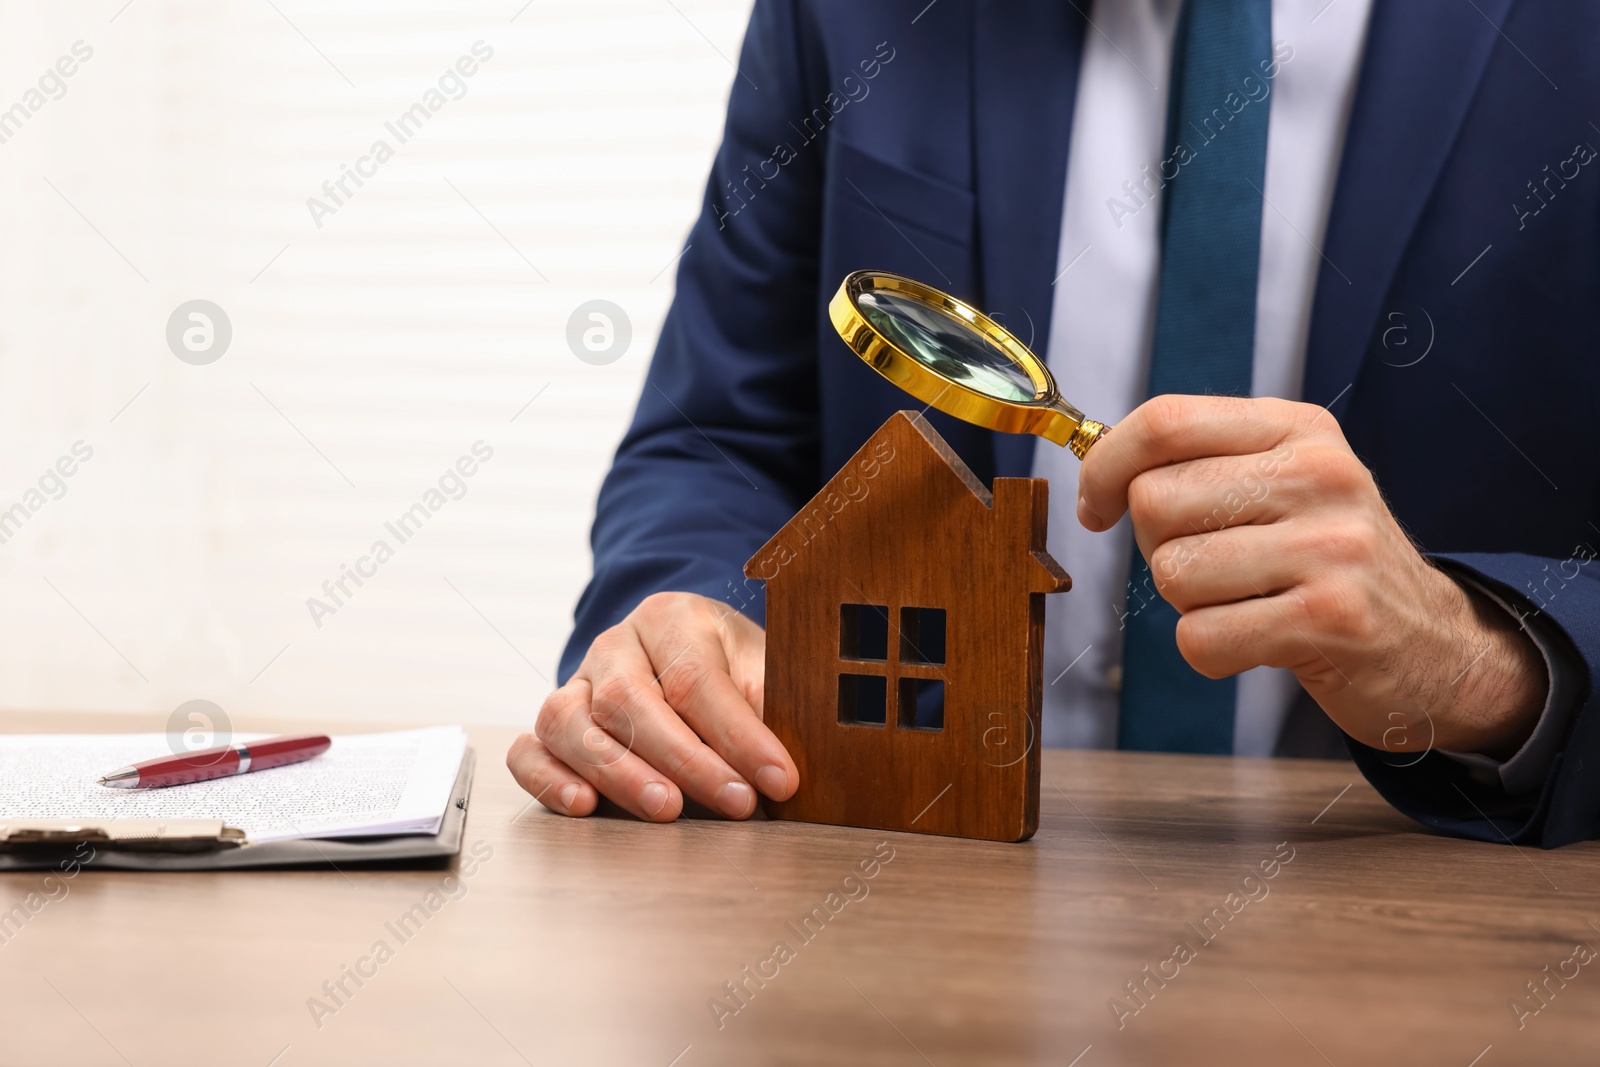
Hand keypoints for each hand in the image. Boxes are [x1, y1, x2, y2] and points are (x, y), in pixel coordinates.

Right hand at [507, 592, 796, 820]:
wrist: (686, 666)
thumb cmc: (732, 675)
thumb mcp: (763, 674)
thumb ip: (773, 708)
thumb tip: (787, 765)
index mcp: (672, 619)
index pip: (697, 676)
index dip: (739, 734)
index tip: (779, 780)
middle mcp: (614, 646)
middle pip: (630, 698)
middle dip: (686, 759)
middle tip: (735, 802)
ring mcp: (574, 685)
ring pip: (569, 721)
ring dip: (619, 772)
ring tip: (667, 811)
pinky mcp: (550, 728)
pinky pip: (527, 750)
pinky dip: (547, 779)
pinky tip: (583, 806)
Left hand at [1076, 395, 1544, 758]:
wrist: (1432, 644)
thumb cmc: (1326, 562)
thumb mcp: (1282, 483)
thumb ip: (1200, 462)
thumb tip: (1098, 467)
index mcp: (1298, 428)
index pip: (1165, 420)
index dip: (1106, 466)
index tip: (1096, 507)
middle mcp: (1320, 474)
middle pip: (1155, 502)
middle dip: (1158, 547)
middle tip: (1214, 566)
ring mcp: (1332, 546)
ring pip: (1173, 573)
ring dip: (1190, 604)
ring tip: (1248, 602)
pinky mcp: (1331, 620)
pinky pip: (1201, 638)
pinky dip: (1210, 652)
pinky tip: (1258, 641)